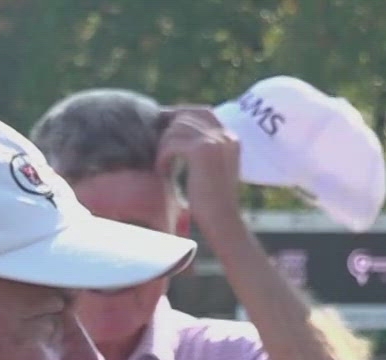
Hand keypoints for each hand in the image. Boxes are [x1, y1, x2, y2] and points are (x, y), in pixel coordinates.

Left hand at [156, 106, 243, 237]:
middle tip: (155, 145)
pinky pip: (171, 144)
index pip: (202, 112)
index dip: (179, 116)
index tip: (162, 127)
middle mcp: (225, 135)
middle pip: (186, 117)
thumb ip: (202, 147)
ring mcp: (214, 141)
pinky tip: (163, 172)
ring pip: (175, 129)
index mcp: (231, 137)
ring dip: (164, 146)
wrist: (222, 221)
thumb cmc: (212, 200)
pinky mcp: (200, 151)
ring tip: (163, 165)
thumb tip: (177, 126)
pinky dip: (163, 157)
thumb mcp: (213, 168)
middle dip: (167, 130)